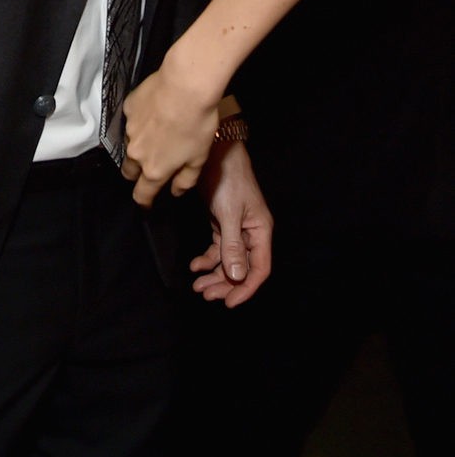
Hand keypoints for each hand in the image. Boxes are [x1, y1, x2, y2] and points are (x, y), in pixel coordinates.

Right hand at [121, 65, 218, 205]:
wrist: (185, 86)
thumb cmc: (198, 125)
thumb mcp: (199, 159)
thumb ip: (185, 180)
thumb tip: (175, 192)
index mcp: (154, 169)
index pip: (141, 194)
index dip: (144, 201)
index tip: (147, 203)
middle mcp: (136, 152)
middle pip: (129, 171)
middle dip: (137, 174)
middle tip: (151, 165)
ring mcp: (129, 129)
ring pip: (130, 143)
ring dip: (140, 144)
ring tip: (158, 131)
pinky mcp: (128, 108)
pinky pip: (131, 120)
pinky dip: (141, 120)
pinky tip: (155, 110)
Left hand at [190, 142, 272, 307]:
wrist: (216, 152)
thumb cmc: (227, 180)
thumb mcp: (229, 214)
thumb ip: (232, 246)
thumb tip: (237, 277)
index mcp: (261, 232)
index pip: (259, 269)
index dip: (246, 288)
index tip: (229, 303)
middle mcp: (251, 233)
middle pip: (242, 268)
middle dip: (225, 284)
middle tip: (205, 295)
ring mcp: (236, 228)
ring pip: (228, 260)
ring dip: (214, 275)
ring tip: (197, 286)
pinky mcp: (222, 222)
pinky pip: (218, 248)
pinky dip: (207, 259)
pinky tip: (195, 266)